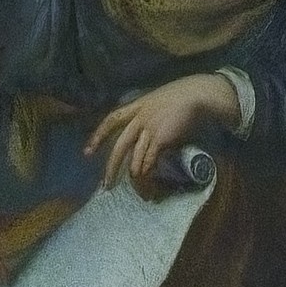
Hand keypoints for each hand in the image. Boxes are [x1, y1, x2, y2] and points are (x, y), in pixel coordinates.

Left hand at [87, 74, 235, 189]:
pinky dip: (148, 175)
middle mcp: (139, 118)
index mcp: (137, 106)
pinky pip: (148, 162)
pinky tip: (150, 183)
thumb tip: (144, 136)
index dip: (98, 136)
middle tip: (106, 185)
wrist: (198, 94)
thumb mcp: (158, 100)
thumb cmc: (183, 96)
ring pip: (135, 161)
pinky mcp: (159, 139)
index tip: (87, 152)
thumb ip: (148, 115)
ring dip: (136, 179)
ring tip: (141, 191)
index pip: (111, 120)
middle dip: (111, 168)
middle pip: (119, 147)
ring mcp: (148, 129)